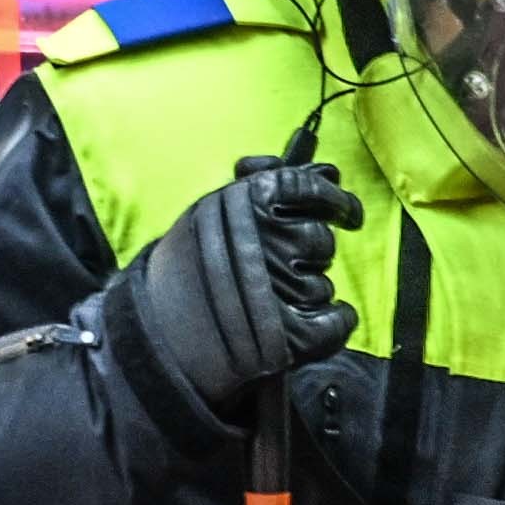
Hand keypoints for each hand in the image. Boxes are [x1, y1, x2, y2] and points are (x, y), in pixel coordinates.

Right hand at [111, 157, 360, 447]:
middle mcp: (270, 240)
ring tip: (269, 301)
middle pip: (321, 240)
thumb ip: (261, 183)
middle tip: (279, 269)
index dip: (336, 200)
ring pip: (324, 283)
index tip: (346, 212)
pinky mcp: (293, 334)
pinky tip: (310, 323)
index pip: (313, 186)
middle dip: (309, 254)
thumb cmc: (186, 266)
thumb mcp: (212, 208)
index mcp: (250, 201)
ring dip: (307, 292)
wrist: (158, 331)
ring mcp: (282, 289)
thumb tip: (319, 170)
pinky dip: (333, 323)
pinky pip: (338, 321)